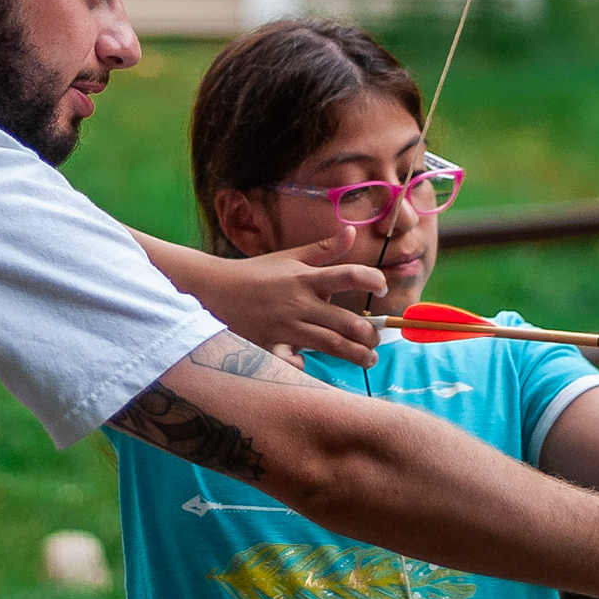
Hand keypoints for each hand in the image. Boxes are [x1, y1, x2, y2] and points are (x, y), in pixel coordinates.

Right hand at [195, 227, 385, 367]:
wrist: (214, 289)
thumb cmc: (256, 272)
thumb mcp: (290, 257)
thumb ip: (323, 249)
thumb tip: (351, 232)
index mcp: (306, 278)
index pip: (349, 275)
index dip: (373, 280)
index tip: (383, 288)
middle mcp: (300, 303)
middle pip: (346, 321)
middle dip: (369, 334)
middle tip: (375, 340)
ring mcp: (285, 326)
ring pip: (330, 345)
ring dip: (354, 355)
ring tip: (367, 359)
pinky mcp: (269, 345)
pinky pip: (292, 362)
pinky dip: (304, 366)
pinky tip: (311, 365)